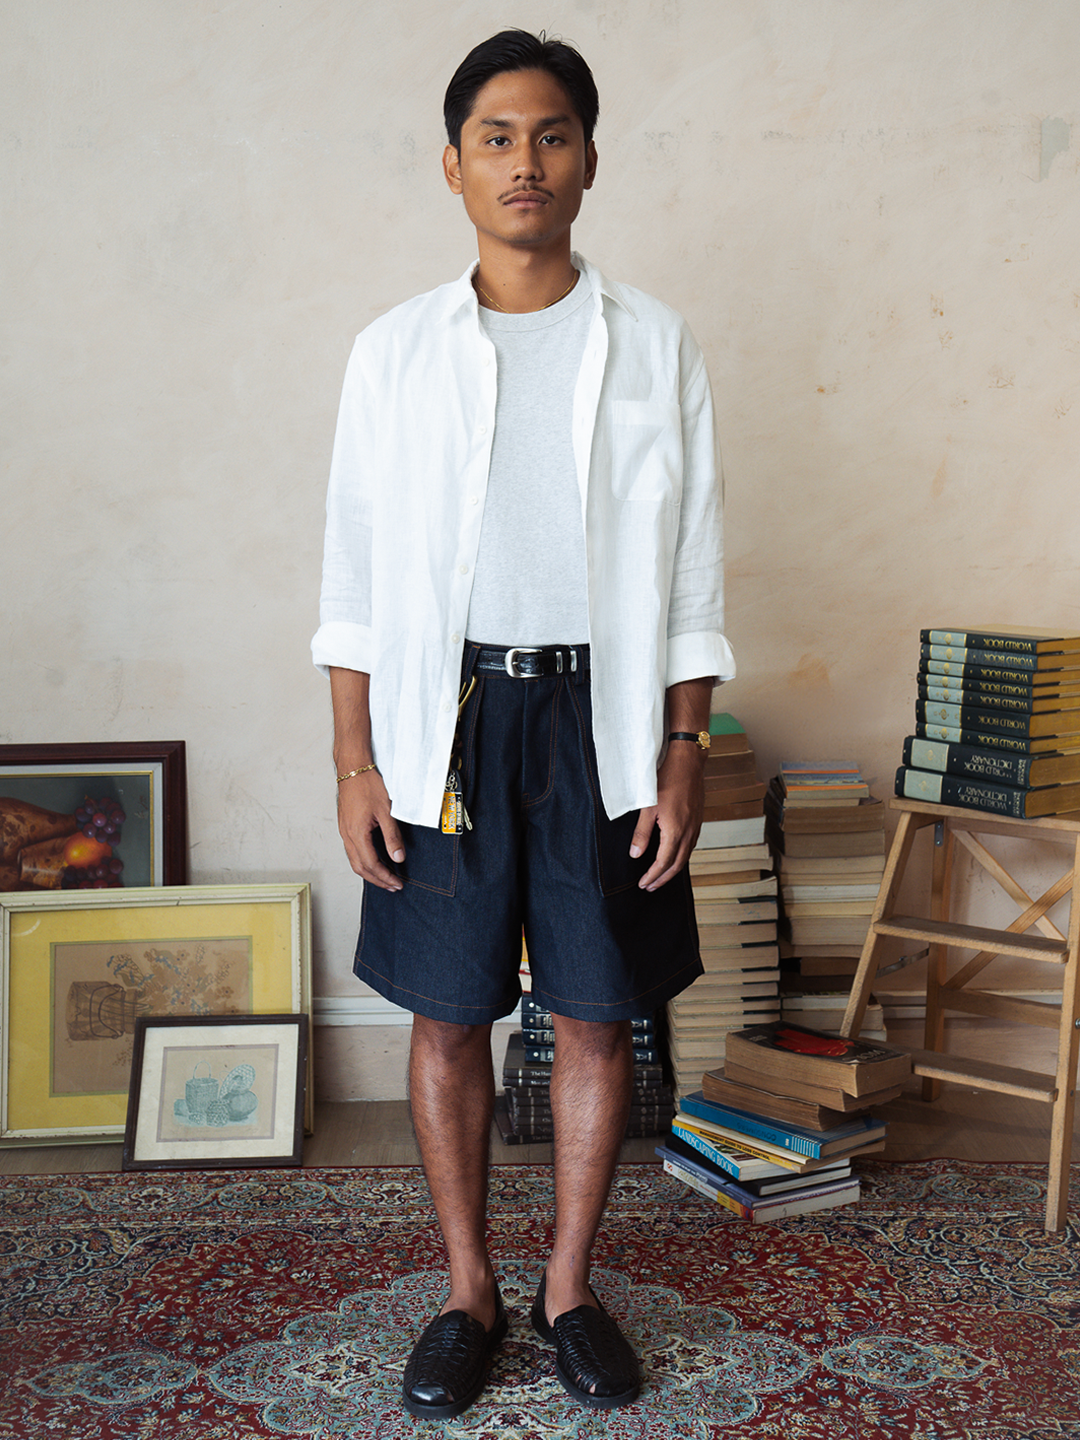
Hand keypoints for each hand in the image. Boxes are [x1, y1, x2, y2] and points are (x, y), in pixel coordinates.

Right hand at [337, 770, 404, 891]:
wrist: (353, 768)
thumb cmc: (368, 784)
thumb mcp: (386, 811)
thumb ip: (392, 837)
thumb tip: (398, 858)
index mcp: (356, 834)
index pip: (371, 864)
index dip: (385, 877)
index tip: (397, 883)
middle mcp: (347, 835)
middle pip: (360, 868)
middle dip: (377, 880)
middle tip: (392, 886)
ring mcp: (344, 831)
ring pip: (354, 860)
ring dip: (369, 872)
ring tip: (384, 877)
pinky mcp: (345, 826)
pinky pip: (352, 850)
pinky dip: (363, 860)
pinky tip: (373, 859)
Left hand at [630, 742, 703, 890]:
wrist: (688, 763)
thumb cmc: (667, 780)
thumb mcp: (648, 806)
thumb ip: (641, 833)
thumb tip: (635, 854)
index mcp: (675, 832)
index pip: (663, 863)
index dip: (652, 876)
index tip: (643, 883)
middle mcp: (689, 833)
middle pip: (676, 865)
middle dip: (662, 879)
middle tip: (649, 886)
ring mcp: (695, 827)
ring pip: (685, 857)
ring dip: (671, 869)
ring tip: (659, 876)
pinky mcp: (697, 821)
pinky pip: (690, 846)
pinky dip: (680, 857)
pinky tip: (672, 856)